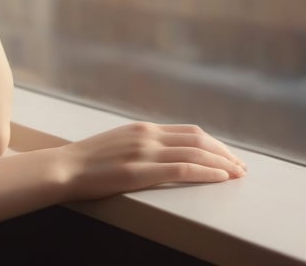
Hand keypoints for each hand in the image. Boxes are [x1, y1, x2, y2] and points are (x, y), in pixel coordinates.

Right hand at [57, 122, 246, 200]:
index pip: (189, 131)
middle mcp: (148, 135)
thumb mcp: (118, 144)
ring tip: (238, 174)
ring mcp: (145, 151)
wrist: (64, 168)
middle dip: (225, 152)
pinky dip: (207, 172)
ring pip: (196, 151)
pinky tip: (221, 178)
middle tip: (241, 166)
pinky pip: (183, 168)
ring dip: (222, 162)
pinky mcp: (141, 171)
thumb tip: (161, 153)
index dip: (214, 143)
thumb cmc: (88, 162)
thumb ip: (140, 145)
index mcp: (143, 128)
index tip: (228, 155)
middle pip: (199, 139)